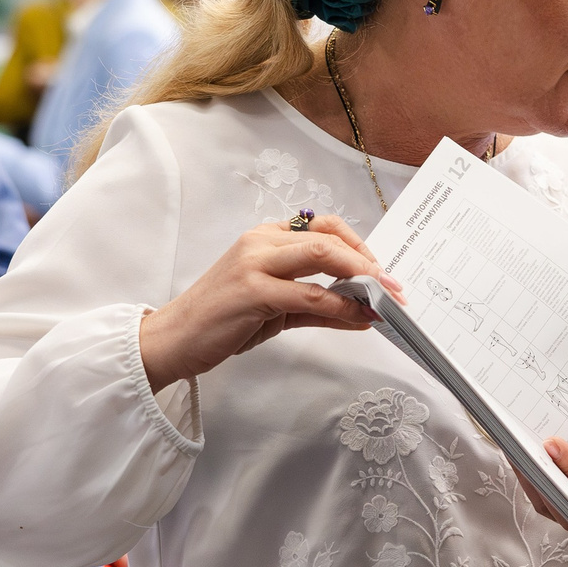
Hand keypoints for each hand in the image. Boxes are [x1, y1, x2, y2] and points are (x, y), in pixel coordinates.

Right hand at [138, 214, 399, 389]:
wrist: (174, 339)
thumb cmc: (222, 321)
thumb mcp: (276, 308)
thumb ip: (317, 304)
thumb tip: (362, 310)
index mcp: (265, 237)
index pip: (323, 227)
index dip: (358, 245)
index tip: (381, 271)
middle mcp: (260, 242)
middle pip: (328, 237)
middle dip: (368, 262)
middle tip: (393, 287)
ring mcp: (254, 263)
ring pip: (321, 256)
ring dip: (361, 279)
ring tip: (384, 301)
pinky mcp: (251, 290)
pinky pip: (308, 294)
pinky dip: (339, 306)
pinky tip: (358, 318)